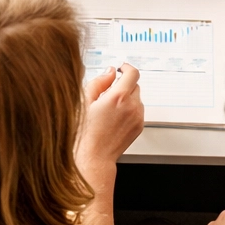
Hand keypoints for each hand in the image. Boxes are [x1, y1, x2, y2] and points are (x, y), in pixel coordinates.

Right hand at [75, 64, 143, 185]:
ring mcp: (137, 117)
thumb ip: (99, 82)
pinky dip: (129, 110)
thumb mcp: (85, 101)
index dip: (126, 68)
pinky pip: (138, 111)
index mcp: (118, 97)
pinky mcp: (139, 126)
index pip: (133, 73)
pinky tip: (114, 118)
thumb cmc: (85, 132)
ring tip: (110, 109)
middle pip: (135, 85)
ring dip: (127, 98)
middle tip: (108, 93)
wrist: (94, 156)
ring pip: (137, 98)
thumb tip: (109, 72)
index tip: (121, 69)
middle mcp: (131, 106)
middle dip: (123, 85)